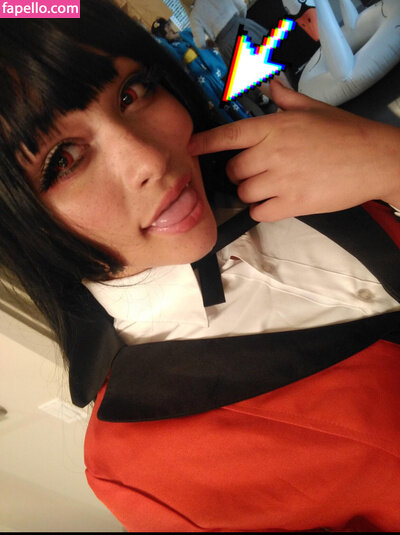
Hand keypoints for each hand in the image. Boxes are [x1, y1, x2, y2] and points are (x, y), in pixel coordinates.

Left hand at [188, 80, 399, 220]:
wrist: (374, 160)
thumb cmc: (346, 134)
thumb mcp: (314, 109)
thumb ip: (287, 99)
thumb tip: (272, 86)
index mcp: (274, 128)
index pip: (229, 135)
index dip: (205, 142)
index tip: (191, 147)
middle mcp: (272, 153)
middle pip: (234, 170)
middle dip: (240, 173)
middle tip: (257, 171)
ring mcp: (281, 180)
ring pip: (244, 192)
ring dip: (251, 192)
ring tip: (269, 187)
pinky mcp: (292, 203)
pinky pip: (259, 212)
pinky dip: (262, 210)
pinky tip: (275, 202)